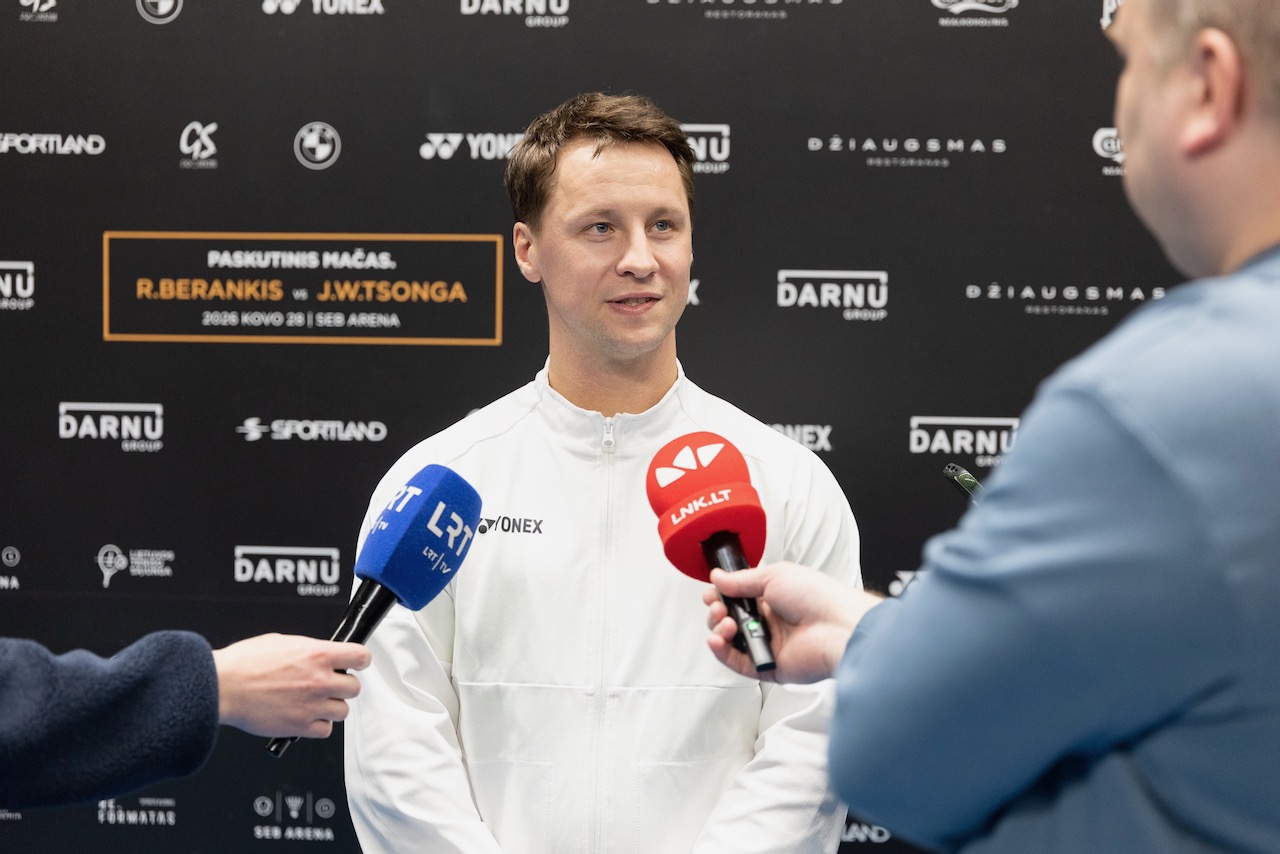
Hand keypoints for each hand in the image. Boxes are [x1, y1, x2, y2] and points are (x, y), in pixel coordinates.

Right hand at [211, 633, 371, 737]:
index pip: (361, 657)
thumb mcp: (283, 642)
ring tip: (315, 702)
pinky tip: (305, 716)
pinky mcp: (300, 726)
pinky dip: (318, 725)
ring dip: (332, 706)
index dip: (360, 660)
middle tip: (330, 684)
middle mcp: (320, 680)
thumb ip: (309, 650)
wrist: (223, 687)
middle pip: (354, 688)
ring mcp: (312, 705)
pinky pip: (325, 730)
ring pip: (343, 711)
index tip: (357, 663)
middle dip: (343, 686)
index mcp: (318, 655)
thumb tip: (321, 654)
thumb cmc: (245, 663)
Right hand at [703, 563, 880, 683]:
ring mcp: (769, 645)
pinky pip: (739, 664)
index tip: (713, 594)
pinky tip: (718, 640)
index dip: (721, 597)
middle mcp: (770, 622)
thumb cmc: (817, 597)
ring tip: (726, 624)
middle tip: (720, 608)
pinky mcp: (769, 667)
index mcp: (772, 598)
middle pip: (730, 620)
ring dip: (719, 630)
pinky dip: (723, 653)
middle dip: (718, 613)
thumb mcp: (775, 575)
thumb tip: (718, 578)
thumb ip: (742, 580)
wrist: (837, 627)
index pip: (737, 599)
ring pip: (731, 642)